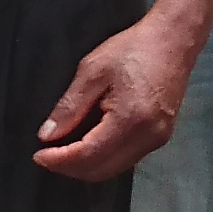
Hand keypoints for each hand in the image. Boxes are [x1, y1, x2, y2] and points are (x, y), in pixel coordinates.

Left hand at [33, 9, 197, 181]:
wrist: (174, 41)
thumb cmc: (133, 49)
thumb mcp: (92, 71)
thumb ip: (69, 107)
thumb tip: (47, 136)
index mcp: (130, 119)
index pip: (88, 155)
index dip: (59, 160)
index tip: (38, 155)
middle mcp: (147, 137)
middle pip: (101, 170)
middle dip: (70, 168)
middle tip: (47, 155)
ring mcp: (157, 140)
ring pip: (113, 169)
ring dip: (85, 166)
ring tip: (63, 151)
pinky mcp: (160, 138)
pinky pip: (125, 159)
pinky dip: (103, 158)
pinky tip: (87, 144)